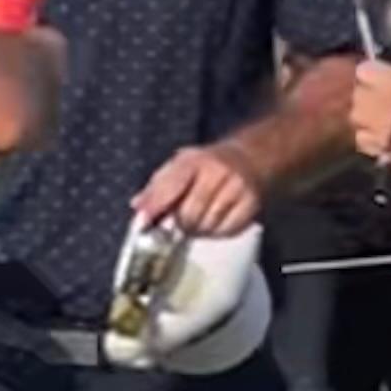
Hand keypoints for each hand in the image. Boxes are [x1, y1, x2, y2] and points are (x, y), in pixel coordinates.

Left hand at [133, 143, 256, 237]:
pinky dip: (217, 232)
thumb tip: (138, 205)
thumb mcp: (180, 166)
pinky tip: (215, 222)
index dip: (156, 206)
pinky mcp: (252, 203)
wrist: (248, 158)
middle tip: (180, 223)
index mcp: (194, 160)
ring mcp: (237, 187)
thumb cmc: (206, 166)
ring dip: (198, 229)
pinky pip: (227, 230)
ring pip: (208, 225)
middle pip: (190, 213)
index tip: (144, 222)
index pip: (171, 185)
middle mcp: (217, 171)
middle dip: (180, 223)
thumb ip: (158, 186)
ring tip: (198, 221)